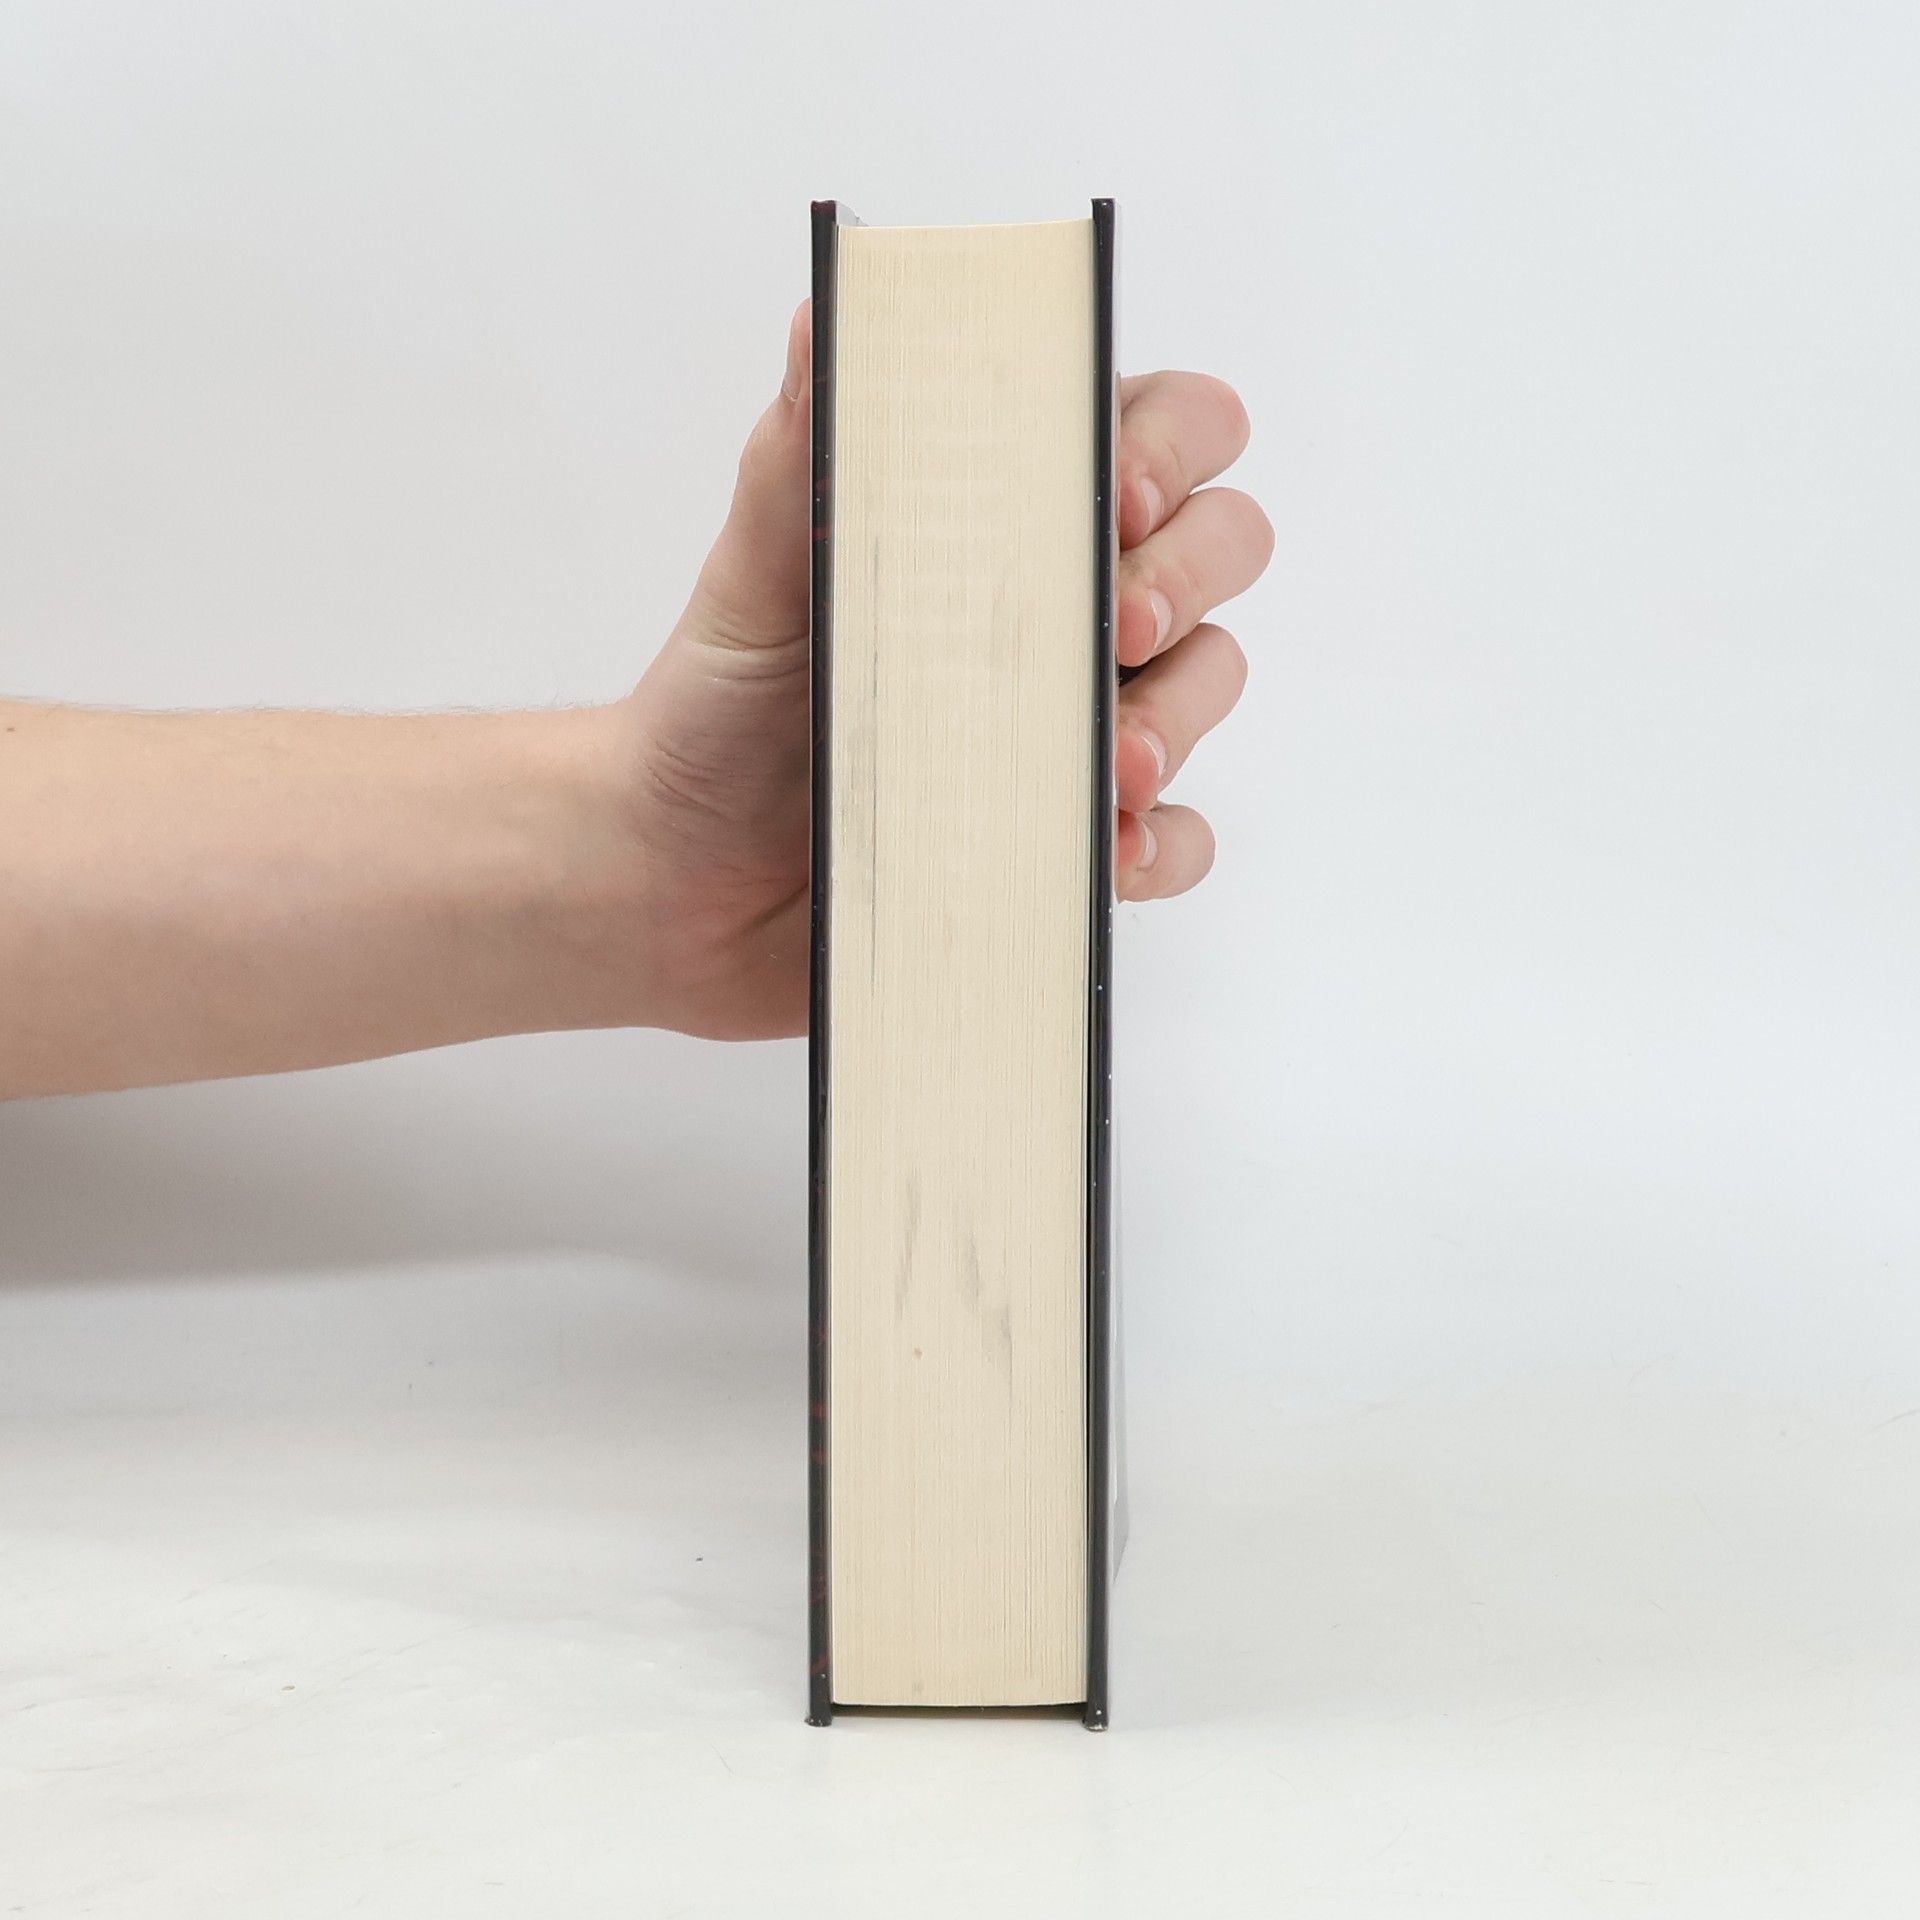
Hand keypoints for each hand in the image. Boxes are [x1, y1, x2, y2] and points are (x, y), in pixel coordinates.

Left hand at [612, 305, 1272, 1040]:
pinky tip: (1101, 856)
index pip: (1153, 429)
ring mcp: (1083, 722)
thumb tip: (823, 316)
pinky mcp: (1079, 839)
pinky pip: (1175, 839)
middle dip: (1189, 573)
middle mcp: (1064, 605)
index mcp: (1007, 513)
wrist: (685, 881)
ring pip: (1210, 681)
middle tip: (1116, 623)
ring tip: (1109, 766)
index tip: (1115, 494)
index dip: (1168, 447)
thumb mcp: (752, 582)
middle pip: (1218, 542)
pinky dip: (1155, 846)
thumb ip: (796, 456)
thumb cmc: (720, 714)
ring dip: (1180, 715)